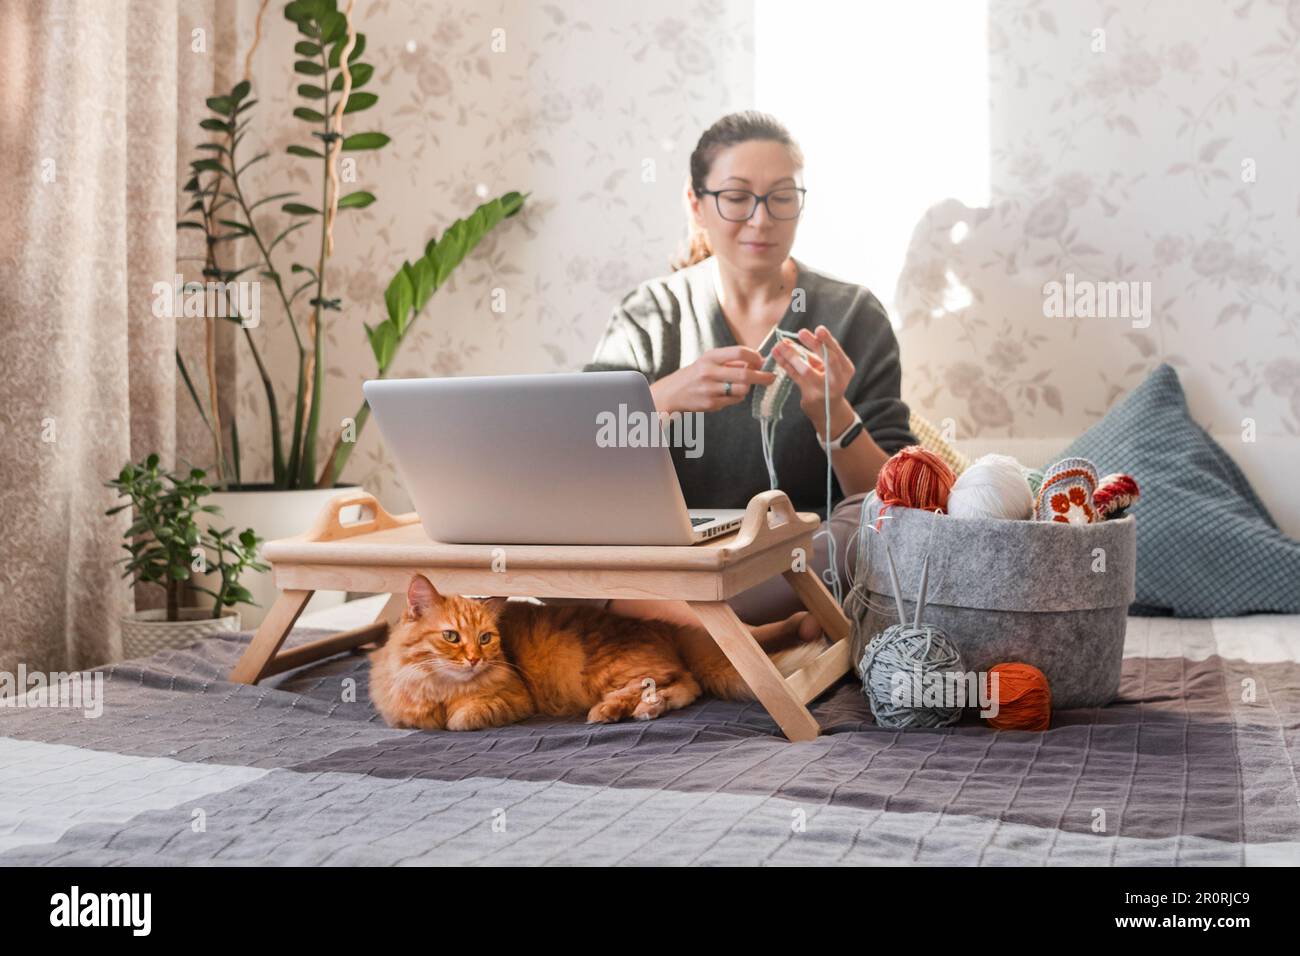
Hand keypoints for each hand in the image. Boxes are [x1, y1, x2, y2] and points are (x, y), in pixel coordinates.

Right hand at [654, 345, 776, 412]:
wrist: (672, 393)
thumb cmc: (696, 374)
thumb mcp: (710, 361)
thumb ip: (732, 361)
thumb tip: (758, 361)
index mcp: (710, 357)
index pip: (739, 352)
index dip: (755, 357)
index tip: (762, 361)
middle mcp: (709, 371)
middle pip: (745, 374)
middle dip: (762, 376)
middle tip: (771, 378)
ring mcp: (709, 389)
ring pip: (742, 390)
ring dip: (747, 388)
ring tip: (742, 386)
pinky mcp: (710, 404)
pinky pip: (734, 401)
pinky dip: (736, 398)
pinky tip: (727, 395)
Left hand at [771, 325, 854, 423]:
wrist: (829, 413)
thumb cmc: (826, 384)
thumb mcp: (824, 368)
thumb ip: (811, 353)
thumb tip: (789, 339)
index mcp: (846, 369)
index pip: (836, 352)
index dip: (828, 340)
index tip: (818, 329)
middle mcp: (838, 380)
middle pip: (828, 359)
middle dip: (814, 344)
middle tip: (801, 332)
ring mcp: (824, 390)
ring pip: (806, 369)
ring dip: (791, 355)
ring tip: (779, 345)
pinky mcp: (810, 396)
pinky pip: (796, 377)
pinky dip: (785, 365)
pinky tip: (777, 356)